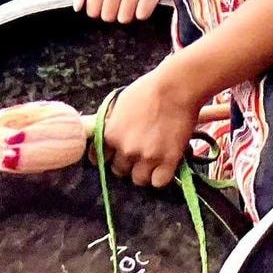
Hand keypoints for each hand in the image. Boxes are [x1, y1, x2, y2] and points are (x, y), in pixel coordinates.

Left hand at [70, 0, 168, 23]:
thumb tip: (76, 8)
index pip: (92, 12)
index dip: (99, 11)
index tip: (106, 2)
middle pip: (108, 17)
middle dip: (114, 13)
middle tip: (121, 0)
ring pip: (124, 19)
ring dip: (129, 14)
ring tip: (132, 0)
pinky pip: (142, 15)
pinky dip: (143, 12)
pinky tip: (144, 0)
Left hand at [101, 65, 201, 188]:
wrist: (173, 89)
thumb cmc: (145, 91)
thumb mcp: (118, 105)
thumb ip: (111, 124)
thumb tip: (106, 135)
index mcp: (110, 135)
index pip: (99, 159)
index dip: (108, 158)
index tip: (115, 157)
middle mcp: (125, 149)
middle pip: (119, 171)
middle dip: (126, 165)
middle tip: (137, 157)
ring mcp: (147, 157)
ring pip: (139, 180)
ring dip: (144, 173)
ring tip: (151, 163)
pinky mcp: (168, 161)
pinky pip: (159, 182)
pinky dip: (160, 178)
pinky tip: (163, 167)